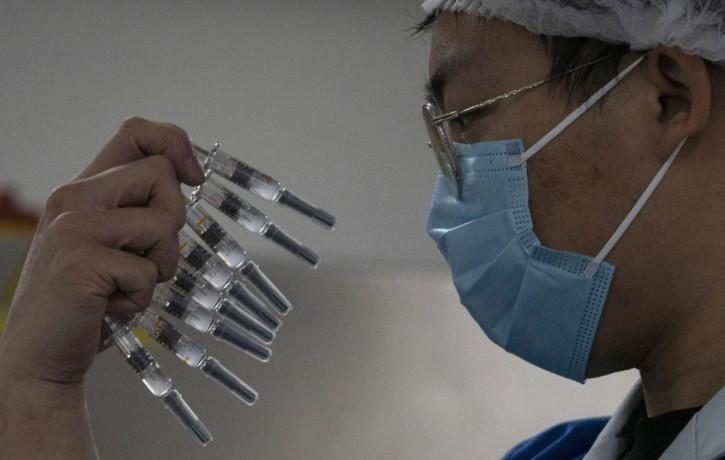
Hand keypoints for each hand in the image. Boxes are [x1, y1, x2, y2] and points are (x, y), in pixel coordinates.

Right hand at [0, 117, 204, 389]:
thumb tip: (190, 175)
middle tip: (147, 259)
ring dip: (160, 266)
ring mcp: (74, 227)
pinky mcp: (80, 260)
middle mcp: (74, 198)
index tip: (194, 176)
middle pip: (162, 174)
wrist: (39, 356)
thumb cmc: (88, 300)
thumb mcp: (113, 243)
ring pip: (162, 223)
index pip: (136, 133)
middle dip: (173, 222)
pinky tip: (110, 307)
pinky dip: (141, 297)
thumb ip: (139, 207)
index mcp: (84, 189)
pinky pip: (148, 271)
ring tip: (125, 286)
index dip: (176, 144)